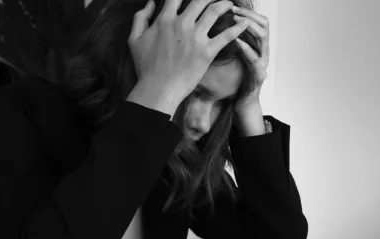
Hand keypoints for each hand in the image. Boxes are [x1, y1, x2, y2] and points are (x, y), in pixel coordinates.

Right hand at [127, 0, 248, 114]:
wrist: (158, 89)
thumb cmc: (146, 67)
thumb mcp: (134, 39)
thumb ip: (141, 18)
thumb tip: (150, 4)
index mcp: (164, 20)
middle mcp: (181, 24)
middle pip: (199, 0)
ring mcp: (195, 37)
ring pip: (214, 12)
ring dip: (225, 4)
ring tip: (231, 3)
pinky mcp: (207, 51)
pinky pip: (226, 36)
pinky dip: (237, 28)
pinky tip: (245, 23)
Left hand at [231, 6, 269, 134]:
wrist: (243, 101)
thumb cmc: (236, 78)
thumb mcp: (234, 54)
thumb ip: (231, 38)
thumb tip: (217, 21)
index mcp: (258, 44)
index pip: (259, 19)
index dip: (247, 11)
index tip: (231, 6)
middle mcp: (263, 51)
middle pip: (264, 24)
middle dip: (248, 14)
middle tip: (232, 9)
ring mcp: (263, 63)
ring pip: (263, 37)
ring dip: (248, 27)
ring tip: (234, 21)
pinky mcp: (259, 75)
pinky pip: (255, 58)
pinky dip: (246, 48)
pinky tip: (236, 41)